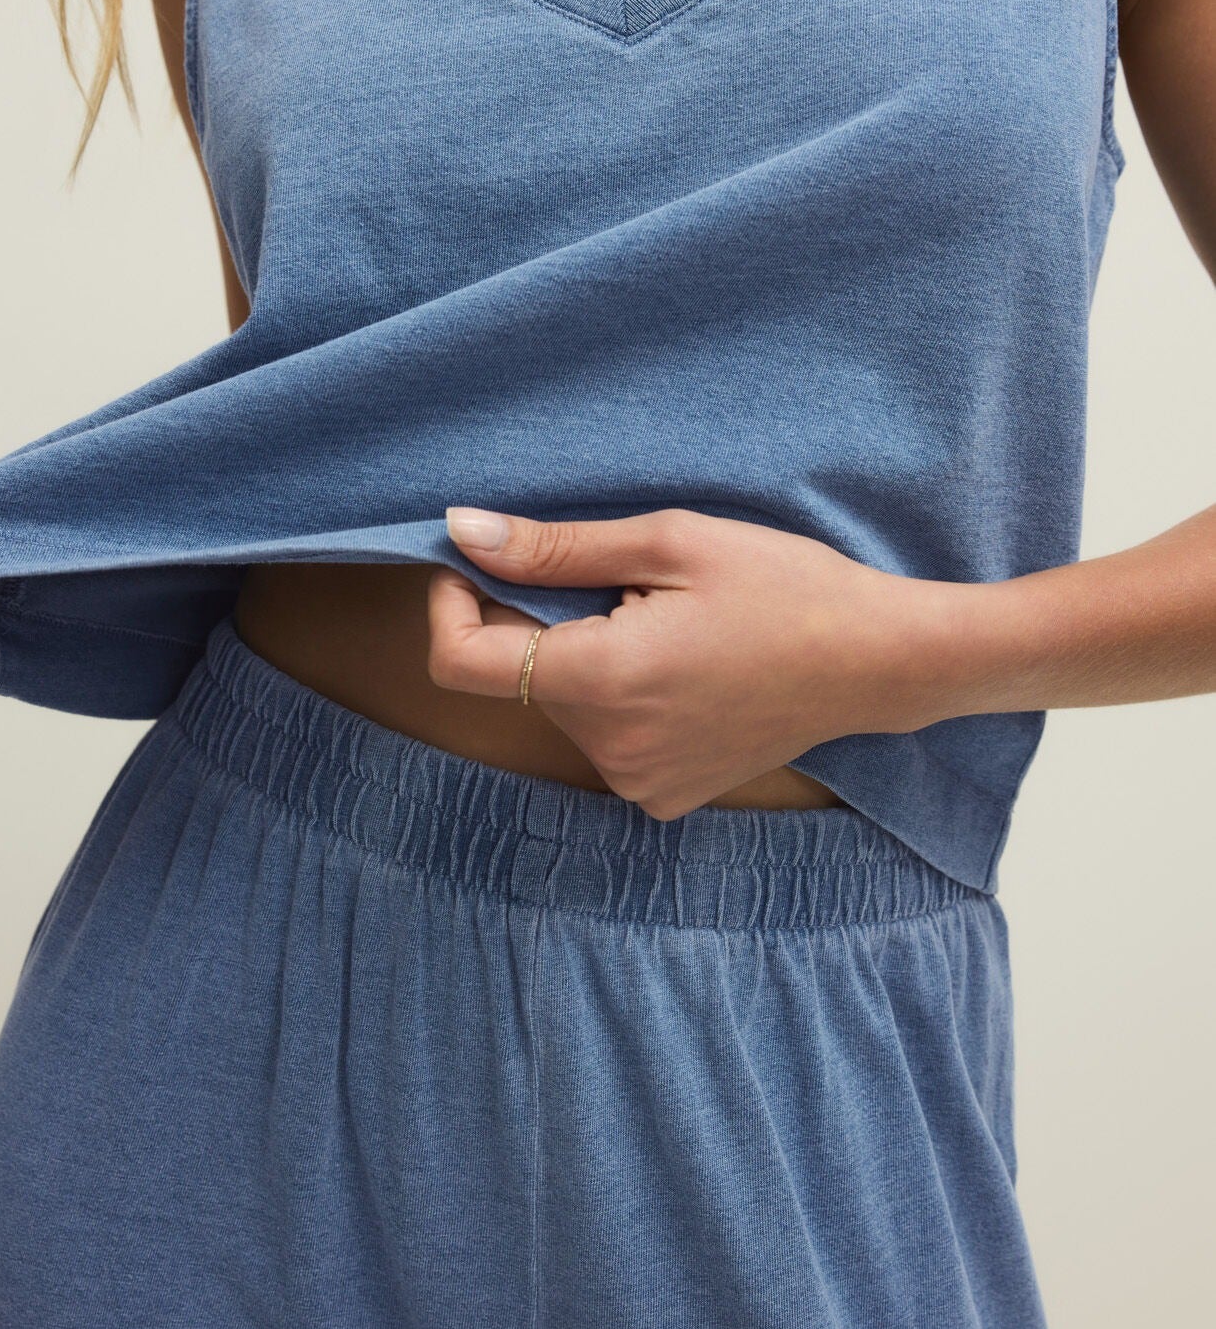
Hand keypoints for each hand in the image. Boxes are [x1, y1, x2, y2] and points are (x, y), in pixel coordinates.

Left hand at [428, 506, 959, 819]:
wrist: (877, 660)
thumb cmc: (785, 587)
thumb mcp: (670, 542)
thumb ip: (555, 548)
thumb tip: (461, 532)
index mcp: (603, 681)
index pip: (462, 662)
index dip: (451, 604)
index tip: (479, 563)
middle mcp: (610, 749)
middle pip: (521, 676)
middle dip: (547, 622)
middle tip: (630, 585)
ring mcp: (638, 782)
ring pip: (564, 705)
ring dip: (588, 658)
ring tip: (670, 627)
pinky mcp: (663, 796)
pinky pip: (606, 736)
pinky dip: (622, 697)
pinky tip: (687, 670)